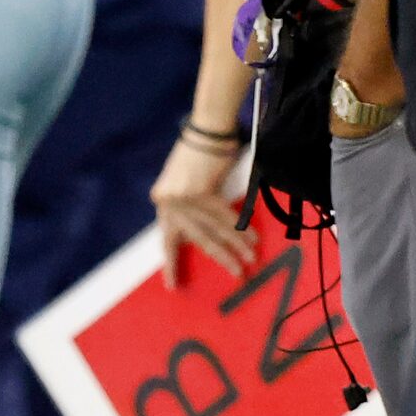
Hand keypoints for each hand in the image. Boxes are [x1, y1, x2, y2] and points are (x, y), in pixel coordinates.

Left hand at [152, 129, 253, 286]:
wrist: (207, 131)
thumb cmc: (199, 156)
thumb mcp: (183, 184)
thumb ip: (187, 209)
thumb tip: (199, 235)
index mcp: (161, 200)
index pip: (167, 237)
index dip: (172, 261)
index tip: (172, 284)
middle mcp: (168, 201)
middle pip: (197, 237)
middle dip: (219, 257)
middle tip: (236, 275)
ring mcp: (182, 197)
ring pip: (214, 229)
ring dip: (236, 245)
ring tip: (251, 258)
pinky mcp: (199, 191)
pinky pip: (224, 215)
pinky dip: (240, 228)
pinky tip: (253, 239)